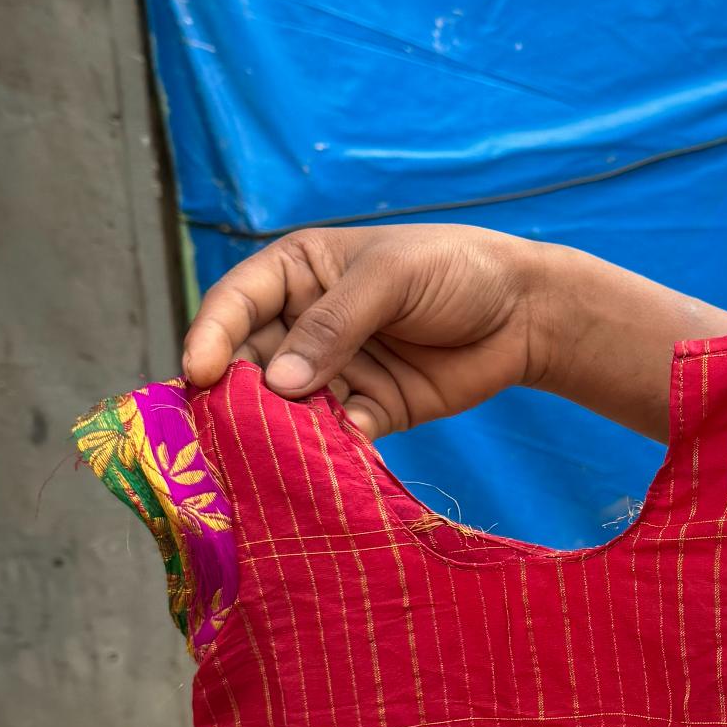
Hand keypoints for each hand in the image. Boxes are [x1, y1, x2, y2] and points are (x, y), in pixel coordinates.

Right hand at [183, 225, 554, 437]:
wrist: (528, 312)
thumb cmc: (457, 270)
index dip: (212, 336)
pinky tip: (331, 456)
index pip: (237, 303)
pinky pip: (333, 435)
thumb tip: (279, 382)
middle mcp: (305, 322)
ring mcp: (335, 370)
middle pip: (251, 363)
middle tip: (222, 427)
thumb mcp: (392, 277)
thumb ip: (335, 324)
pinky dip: (326, 448)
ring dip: (277, 429)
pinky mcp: (369, 410)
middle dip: (237, 394)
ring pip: (286, 407)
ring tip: (270, 452)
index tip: (198, 373)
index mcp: (298, 272)